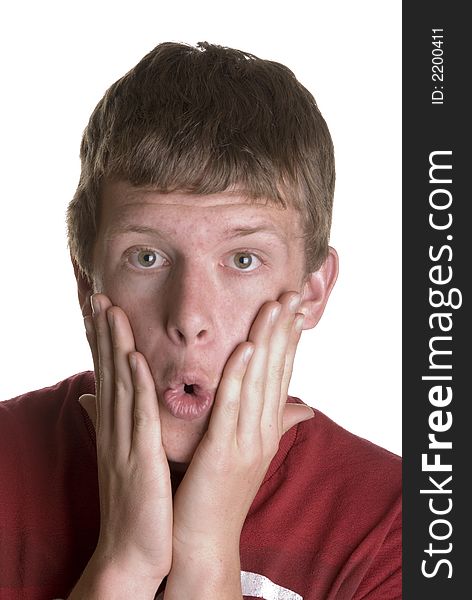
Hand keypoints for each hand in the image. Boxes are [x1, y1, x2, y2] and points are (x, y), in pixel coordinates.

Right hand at [77, 294, 171, 591]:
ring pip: (119, 385)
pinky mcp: (140, 460)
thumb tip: (92, 398)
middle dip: (104, 332)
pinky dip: (134, 387)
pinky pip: (138, 417)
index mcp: (117, 427)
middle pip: (109, 371)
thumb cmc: (136, 501)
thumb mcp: (123, 456)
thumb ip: (112, 423)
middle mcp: (115, 429)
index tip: (103, 306)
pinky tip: (133, 359)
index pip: (109, 375)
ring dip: (115, 346)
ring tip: (112, 311)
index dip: (104, 340)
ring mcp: (125, 443)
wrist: (134, 550)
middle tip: (100, 294)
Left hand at [166, 292, 312, 593]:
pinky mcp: (224, 453)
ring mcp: (247, 442)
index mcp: (266, 428)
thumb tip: (306, 407)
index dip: (289, 339)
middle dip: (284, 330)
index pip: (281, 374)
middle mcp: (263, 430)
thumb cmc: (220, 493)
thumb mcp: (251, 454)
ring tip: (275, 306)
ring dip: (267, 341)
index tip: (294, 308)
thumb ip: (276, 424)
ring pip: (259, 381)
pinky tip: (245, 347)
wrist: (203, 541)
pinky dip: (239, 376)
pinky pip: (233, 408)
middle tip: (292, 293)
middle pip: (276, 371)